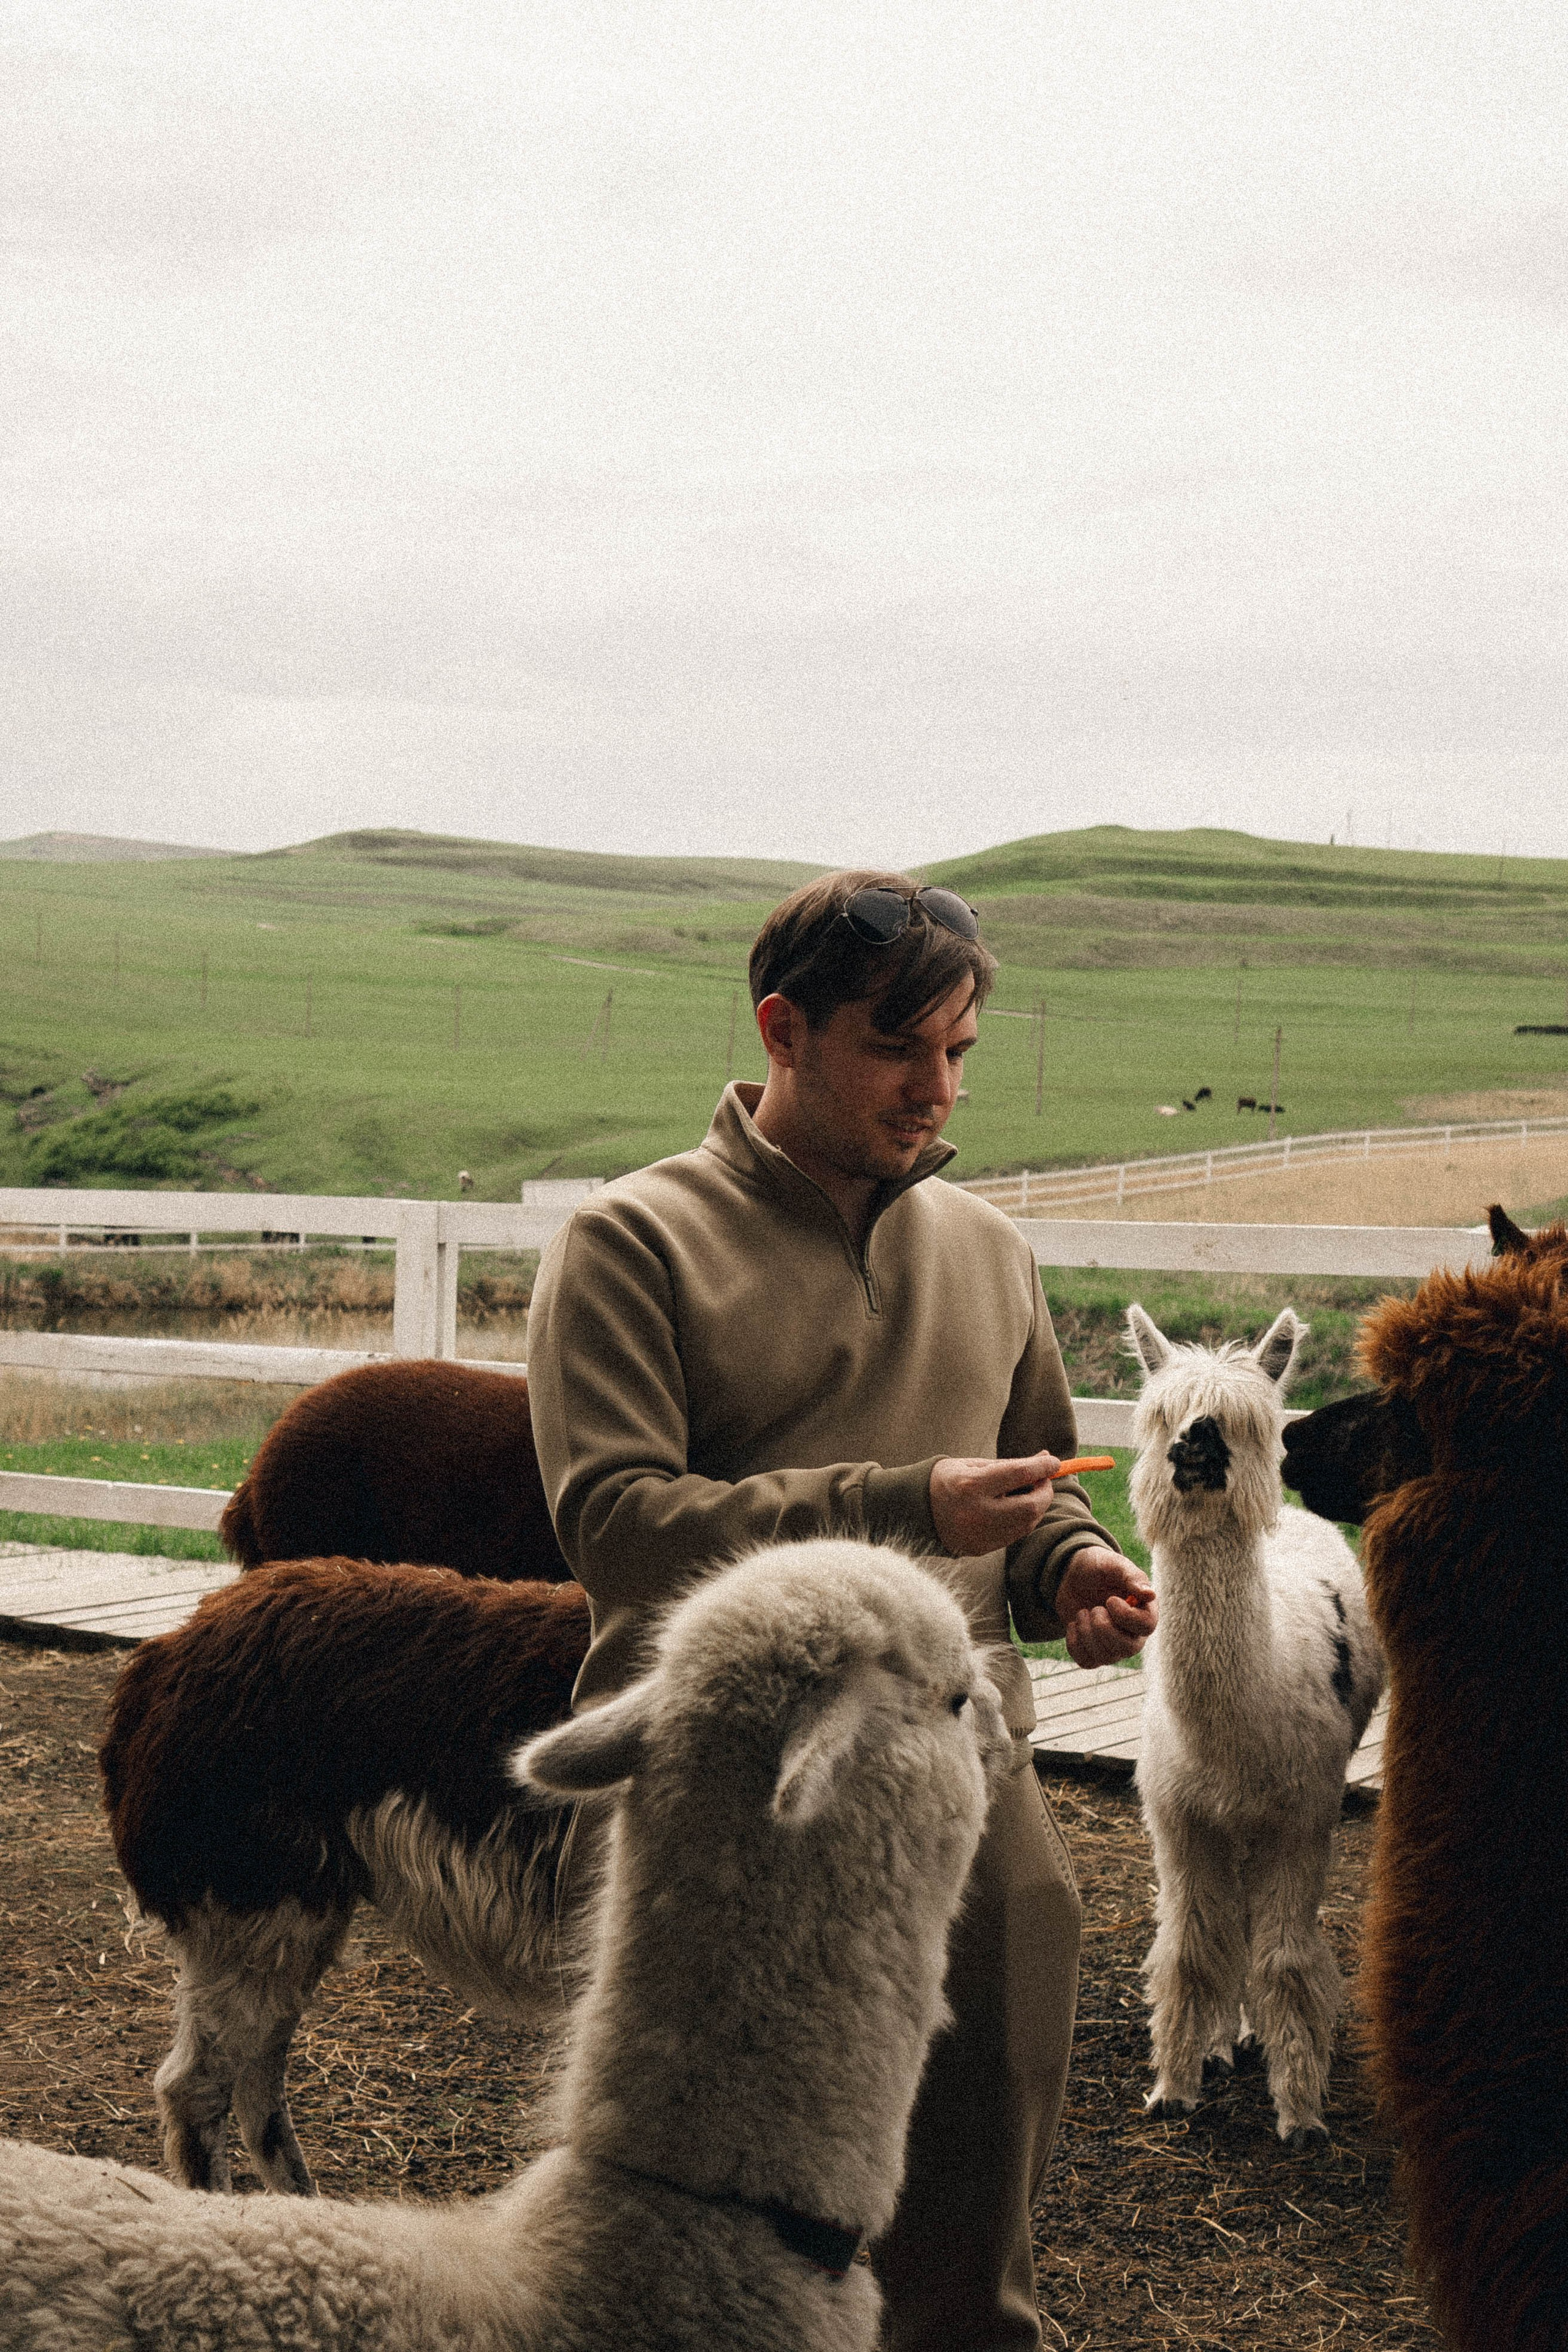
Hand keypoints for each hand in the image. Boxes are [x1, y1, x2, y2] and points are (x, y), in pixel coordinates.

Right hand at [929, 1449, 1061, 1557]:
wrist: (916, 1511)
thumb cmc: (946, 1480)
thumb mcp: (973, 1464)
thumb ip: (1010, 1464)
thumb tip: (1045, 1460)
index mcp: (971, 1485)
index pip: (1020, 1474)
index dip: (1043, 1468)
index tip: (1054, 1462)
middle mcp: (977, 1513)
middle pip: (1031, 1506)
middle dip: (1044, 1492)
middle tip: (1043, 1481)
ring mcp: (980, 1535)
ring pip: (1027, 1524)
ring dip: (1036, 1507)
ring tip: (1028, 1493)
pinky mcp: (982, 1549)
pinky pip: (1015, 1535)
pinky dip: (1022, 1520)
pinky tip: (1015, 1509)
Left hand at [1055, 1547, 1157, 1667]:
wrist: (1073, 1576)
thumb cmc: (1099, 1568)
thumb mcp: (1113, 1565)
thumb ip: (1132, 1577)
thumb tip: (1150, 1594)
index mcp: (1145, 1611)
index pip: (1146, 1626)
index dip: (1126, 1616)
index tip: (1110, 1600)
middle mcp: (1134, 1634)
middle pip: (1128, 1648)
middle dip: (1103, 1628)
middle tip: (1094, 1609)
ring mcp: (1114, 1646)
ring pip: (1105, 1657)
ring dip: (1086, 1632)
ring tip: (1082, 1613)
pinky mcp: (1094, 1652)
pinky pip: (1087, 1662)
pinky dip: (1074, 1643)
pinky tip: (1074, 1624)